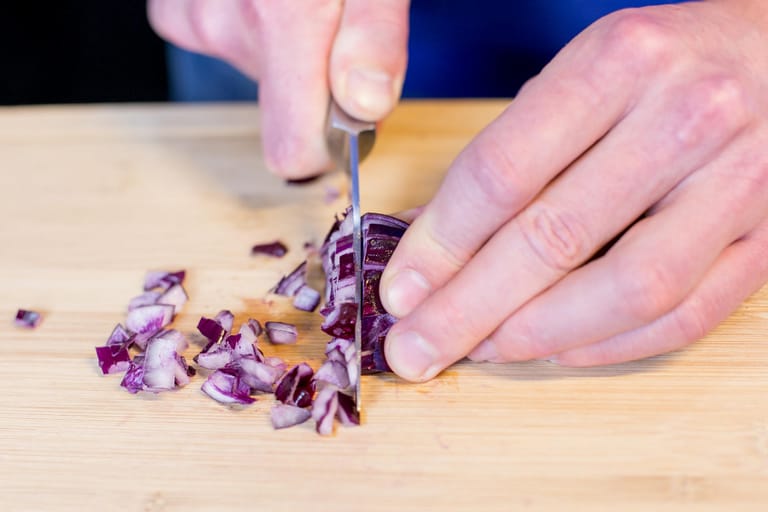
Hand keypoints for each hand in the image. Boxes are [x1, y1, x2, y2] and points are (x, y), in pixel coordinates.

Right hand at [147, 0, 408, 178]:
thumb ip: (374, 35)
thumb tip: (365, 107)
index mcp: (285, 18)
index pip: (291, 149)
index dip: (323, 151)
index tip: (347, 136)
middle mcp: (227, 23)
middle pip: (280, 107)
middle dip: (313, 81)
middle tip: (334, 27)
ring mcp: (193, 12)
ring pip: (253, 72)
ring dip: (282, 49)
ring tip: (298, 0)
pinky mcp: (173, 5)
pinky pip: (219, 42)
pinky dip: (248, 26)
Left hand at [380, 0, 767, 379]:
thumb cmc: (661, 66)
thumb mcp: (580, 74)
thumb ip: (513, 151)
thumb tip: (435, 244)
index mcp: (619, 62)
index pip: (503, 172)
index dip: (440, 245)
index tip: (399, 292)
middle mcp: (686, 117)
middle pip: (554, 238)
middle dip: (468, 308)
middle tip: (415, 348)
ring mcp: (739, 182)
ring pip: (625, 289)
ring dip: (536, 335)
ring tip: (481, 350)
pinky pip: (685, 315)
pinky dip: (609, 347)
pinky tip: (555, 350)